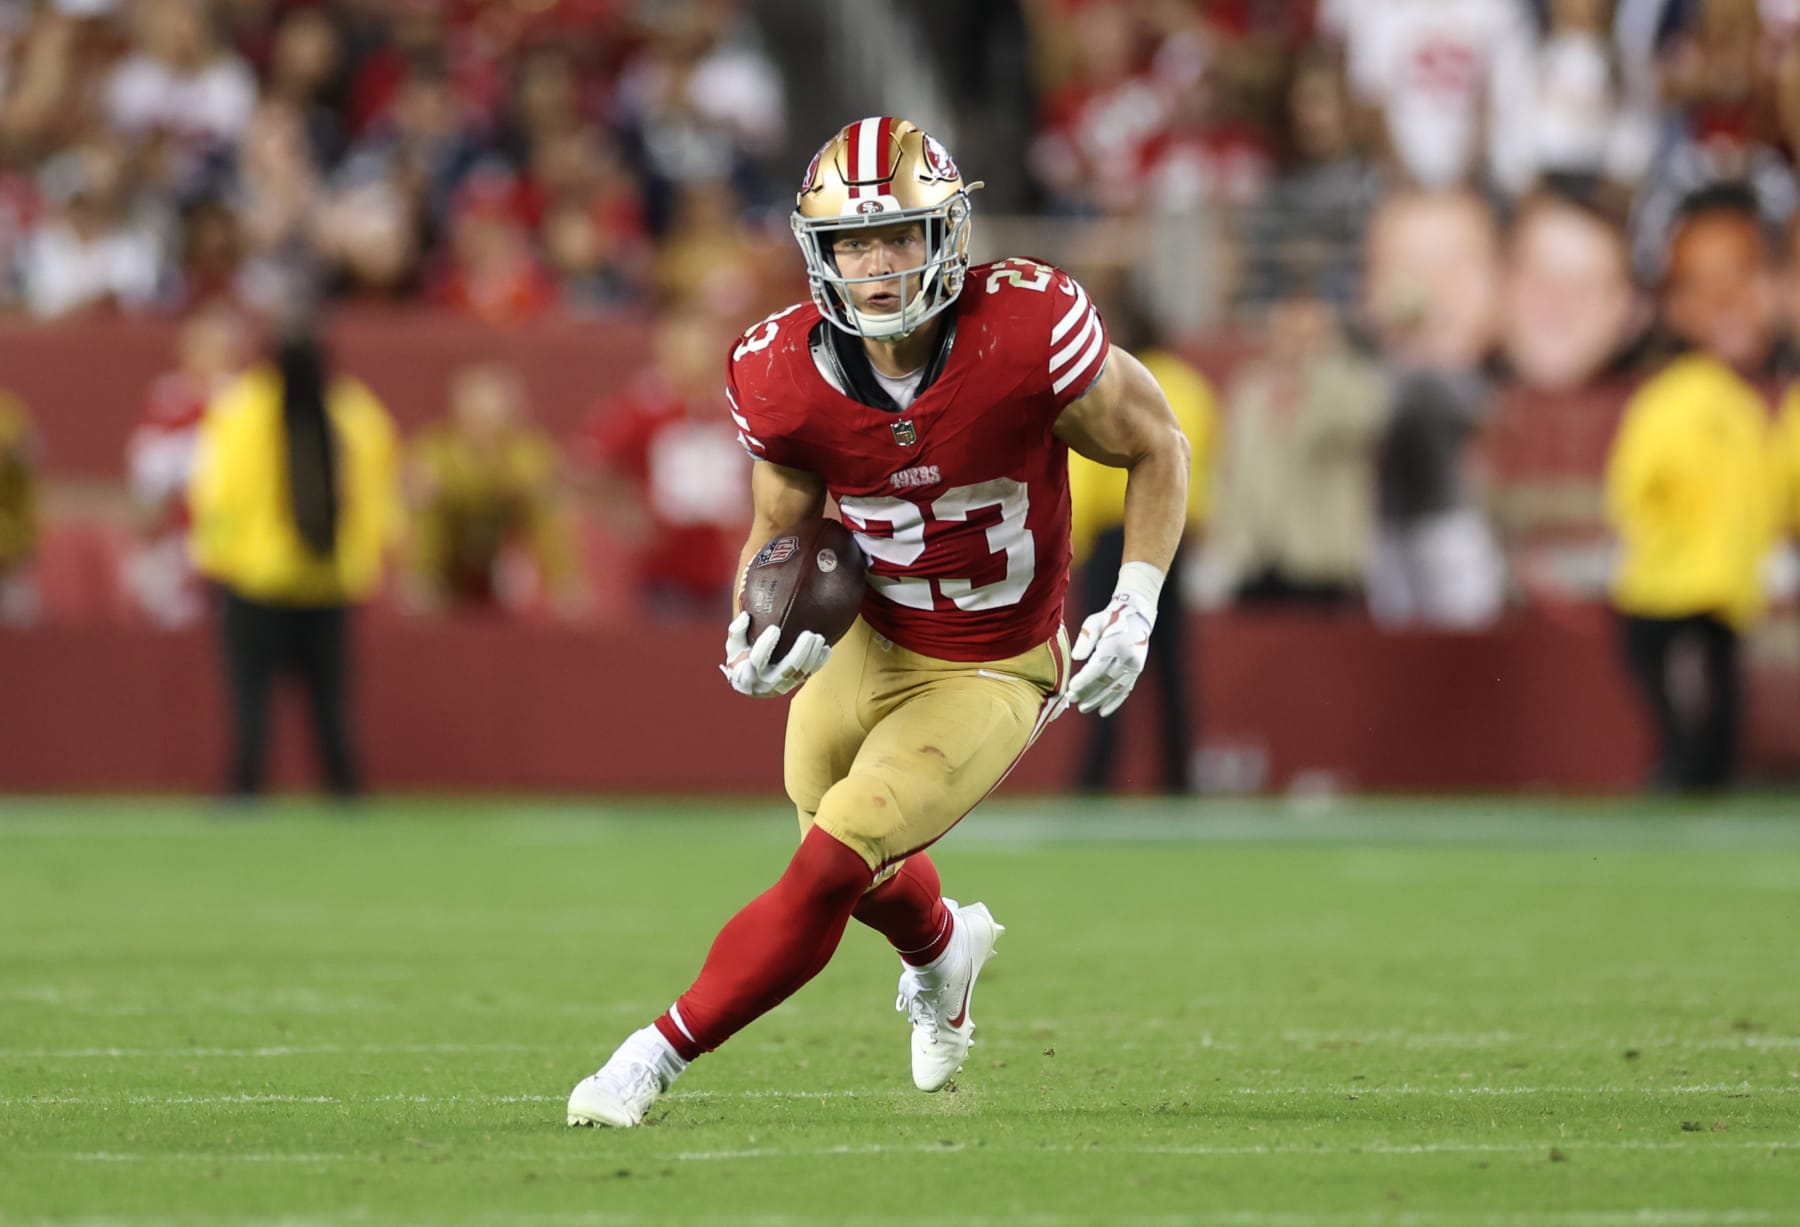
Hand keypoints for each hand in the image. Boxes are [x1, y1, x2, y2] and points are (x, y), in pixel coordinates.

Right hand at [720, 611, 830, 696]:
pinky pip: (810, 675)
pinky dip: (820, 662)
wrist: (750, 684)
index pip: (758, 660)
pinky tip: (827, 648)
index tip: (774, 628)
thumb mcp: (733, 646)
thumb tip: (746, 615)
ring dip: (813, 655)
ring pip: (802, 672)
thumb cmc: (741, 659)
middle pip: (788, 669)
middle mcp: (767, 684)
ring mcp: (783, 686)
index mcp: (748, 674)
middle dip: (801, 651)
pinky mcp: (794, 685)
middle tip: (809, 634)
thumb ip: (736, 631)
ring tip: (819, 637)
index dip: (766, 645)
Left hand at [1067, 590, 1155, 716]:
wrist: (1136, 615)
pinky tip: (1103, 711)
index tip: (1071, 688)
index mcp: (1115, 644)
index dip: (1084, 680)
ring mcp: (1134, 665)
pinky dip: (1115, 701)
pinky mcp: (1137, 670)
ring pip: (1114, 688)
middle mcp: (1127, 657)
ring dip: (1098, 700)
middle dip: (1088, 692)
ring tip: (1083, 708)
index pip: (1097, 667)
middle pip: (1105, 680)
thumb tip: (1076, 658)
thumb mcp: (1094, 622)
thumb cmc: (1109, 618)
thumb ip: (1085, 640)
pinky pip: (1125, 689)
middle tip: (1072, 700)